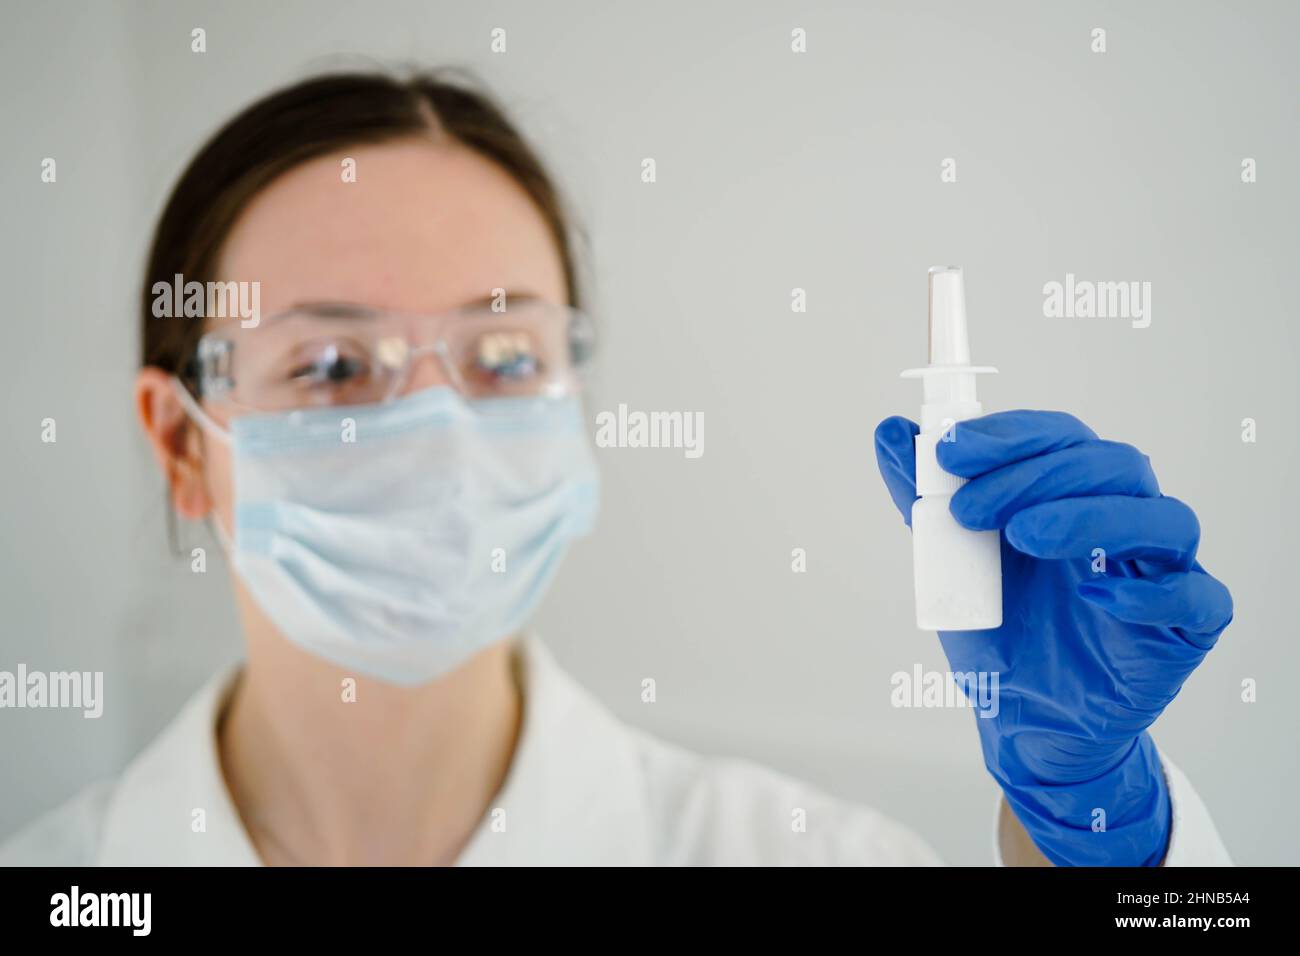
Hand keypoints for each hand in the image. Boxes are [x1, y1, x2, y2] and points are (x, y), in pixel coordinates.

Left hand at [874, 410, 1232, 865]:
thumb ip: (922, 498)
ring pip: (1164, 519)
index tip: (952, 451)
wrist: (1023, 720)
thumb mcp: (948, 563)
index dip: (1012, 436)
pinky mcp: (1186, 629)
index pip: (1061, 438)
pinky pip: (1200, 598)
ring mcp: (1163, 571)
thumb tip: (888, 432)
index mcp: (1073, 493)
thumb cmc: (998, 634)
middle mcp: (1125, 520)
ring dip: (1092, 516)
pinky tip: (1100, 594)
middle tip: (971, 508)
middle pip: (1112, 465)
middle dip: (1037, 474)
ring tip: (1024, 535)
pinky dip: (1155, 591)